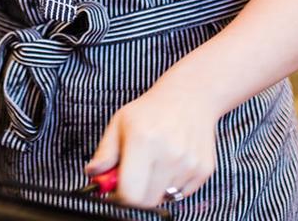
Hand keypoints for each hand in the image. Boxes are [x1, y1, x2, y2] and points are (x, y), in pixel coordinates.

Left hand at [84, 89, 218, 207]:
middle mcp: (169, 154)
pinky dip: (172, 185)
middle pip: (147, 202)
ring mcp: (189, 163)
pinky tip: (170, 162)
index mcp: (143, 141)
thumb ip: (105, 152)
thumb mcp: (120, 122)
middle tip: (133, 177)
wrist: (190, 96)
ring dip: (155, 188)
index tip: (116, 190)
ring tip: (154, 163)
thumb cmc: (152, 109)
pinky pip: (182, 193)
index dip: (119, 197)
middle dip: (136, 195)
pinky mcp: (204, 169)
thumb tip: (93, 174)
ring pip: (164, 197)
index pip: (130, 193)